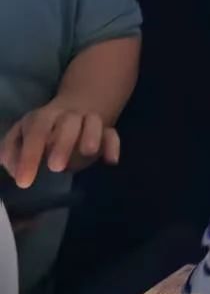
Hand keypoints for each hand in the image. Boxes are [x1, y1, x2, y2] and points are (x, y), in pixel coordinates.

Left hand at [0, 100, 120, 188]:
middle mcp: (68, 116)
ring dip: (91, 136)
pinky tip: (110, 161)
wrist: (73, 111)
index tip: (24, 182)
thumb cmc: (42, 132)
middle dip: (63, 143)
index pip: (36, 131)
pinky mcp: (105, 131)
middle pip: (68, 122)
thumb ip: (12, 150)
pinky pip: (112, 134)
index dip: (29, 156)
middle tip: (55, 168)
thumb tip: (13, 167)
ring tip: (88, 152)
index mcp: (44, 117)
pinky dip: (112, 145)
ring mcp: (88, 121)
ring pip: (93, 121)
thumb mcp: (21, 136)